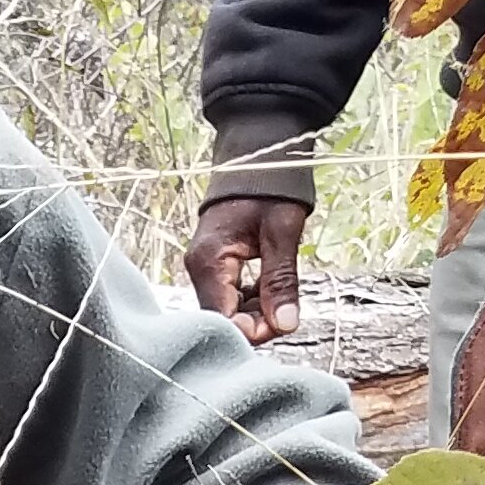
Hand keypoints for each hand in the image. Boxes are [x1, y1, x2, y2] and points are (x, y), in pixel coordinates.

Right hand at [183, 191, 305, 344]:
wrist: (257, 154)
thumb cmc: (269, 185)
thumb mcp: (282, 232)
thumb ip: (281, 281)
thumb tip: (285, 324)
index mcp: (210, 262)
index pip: (224, 320)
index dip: (253, 330)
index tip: (282, 322)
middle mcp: (199, 269)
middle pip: (223, 319)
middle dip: (256, 322)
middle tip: (286, 309)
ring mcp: (203, 268)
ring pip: (227, 310)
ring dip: (255, 312)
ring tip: (280, 293)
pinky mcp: (212, 266)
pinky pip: (228, 297)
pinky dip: (250, 300)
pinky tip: (268, 286)